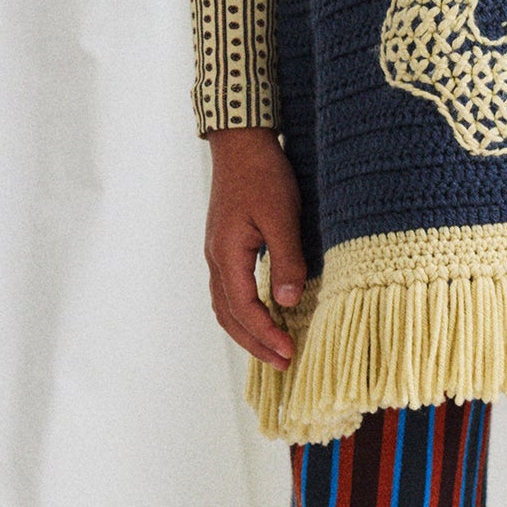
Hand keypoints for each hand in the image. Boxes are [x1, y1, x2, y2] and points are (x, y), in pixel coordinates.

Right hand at [204, 128, 306, 368]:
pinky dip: (245, 312)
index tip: (290, 353)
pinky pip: (230, 290)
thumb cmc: (262, 174)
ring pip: (226, 306)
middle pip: (229, 316)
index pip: (243, 309)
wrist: (241, 141)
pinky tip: (266, 314)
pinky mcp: (227, 246)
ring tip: (275, 349)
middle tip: (284, 364)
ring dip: (249, 332)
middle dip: (255, 344)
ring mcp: (219, 253)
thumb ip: (285, 259)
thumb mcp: (282, 216)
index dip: (266, 335)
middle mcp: (217, 259)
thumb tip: (287, 301)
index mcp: (227, 255)